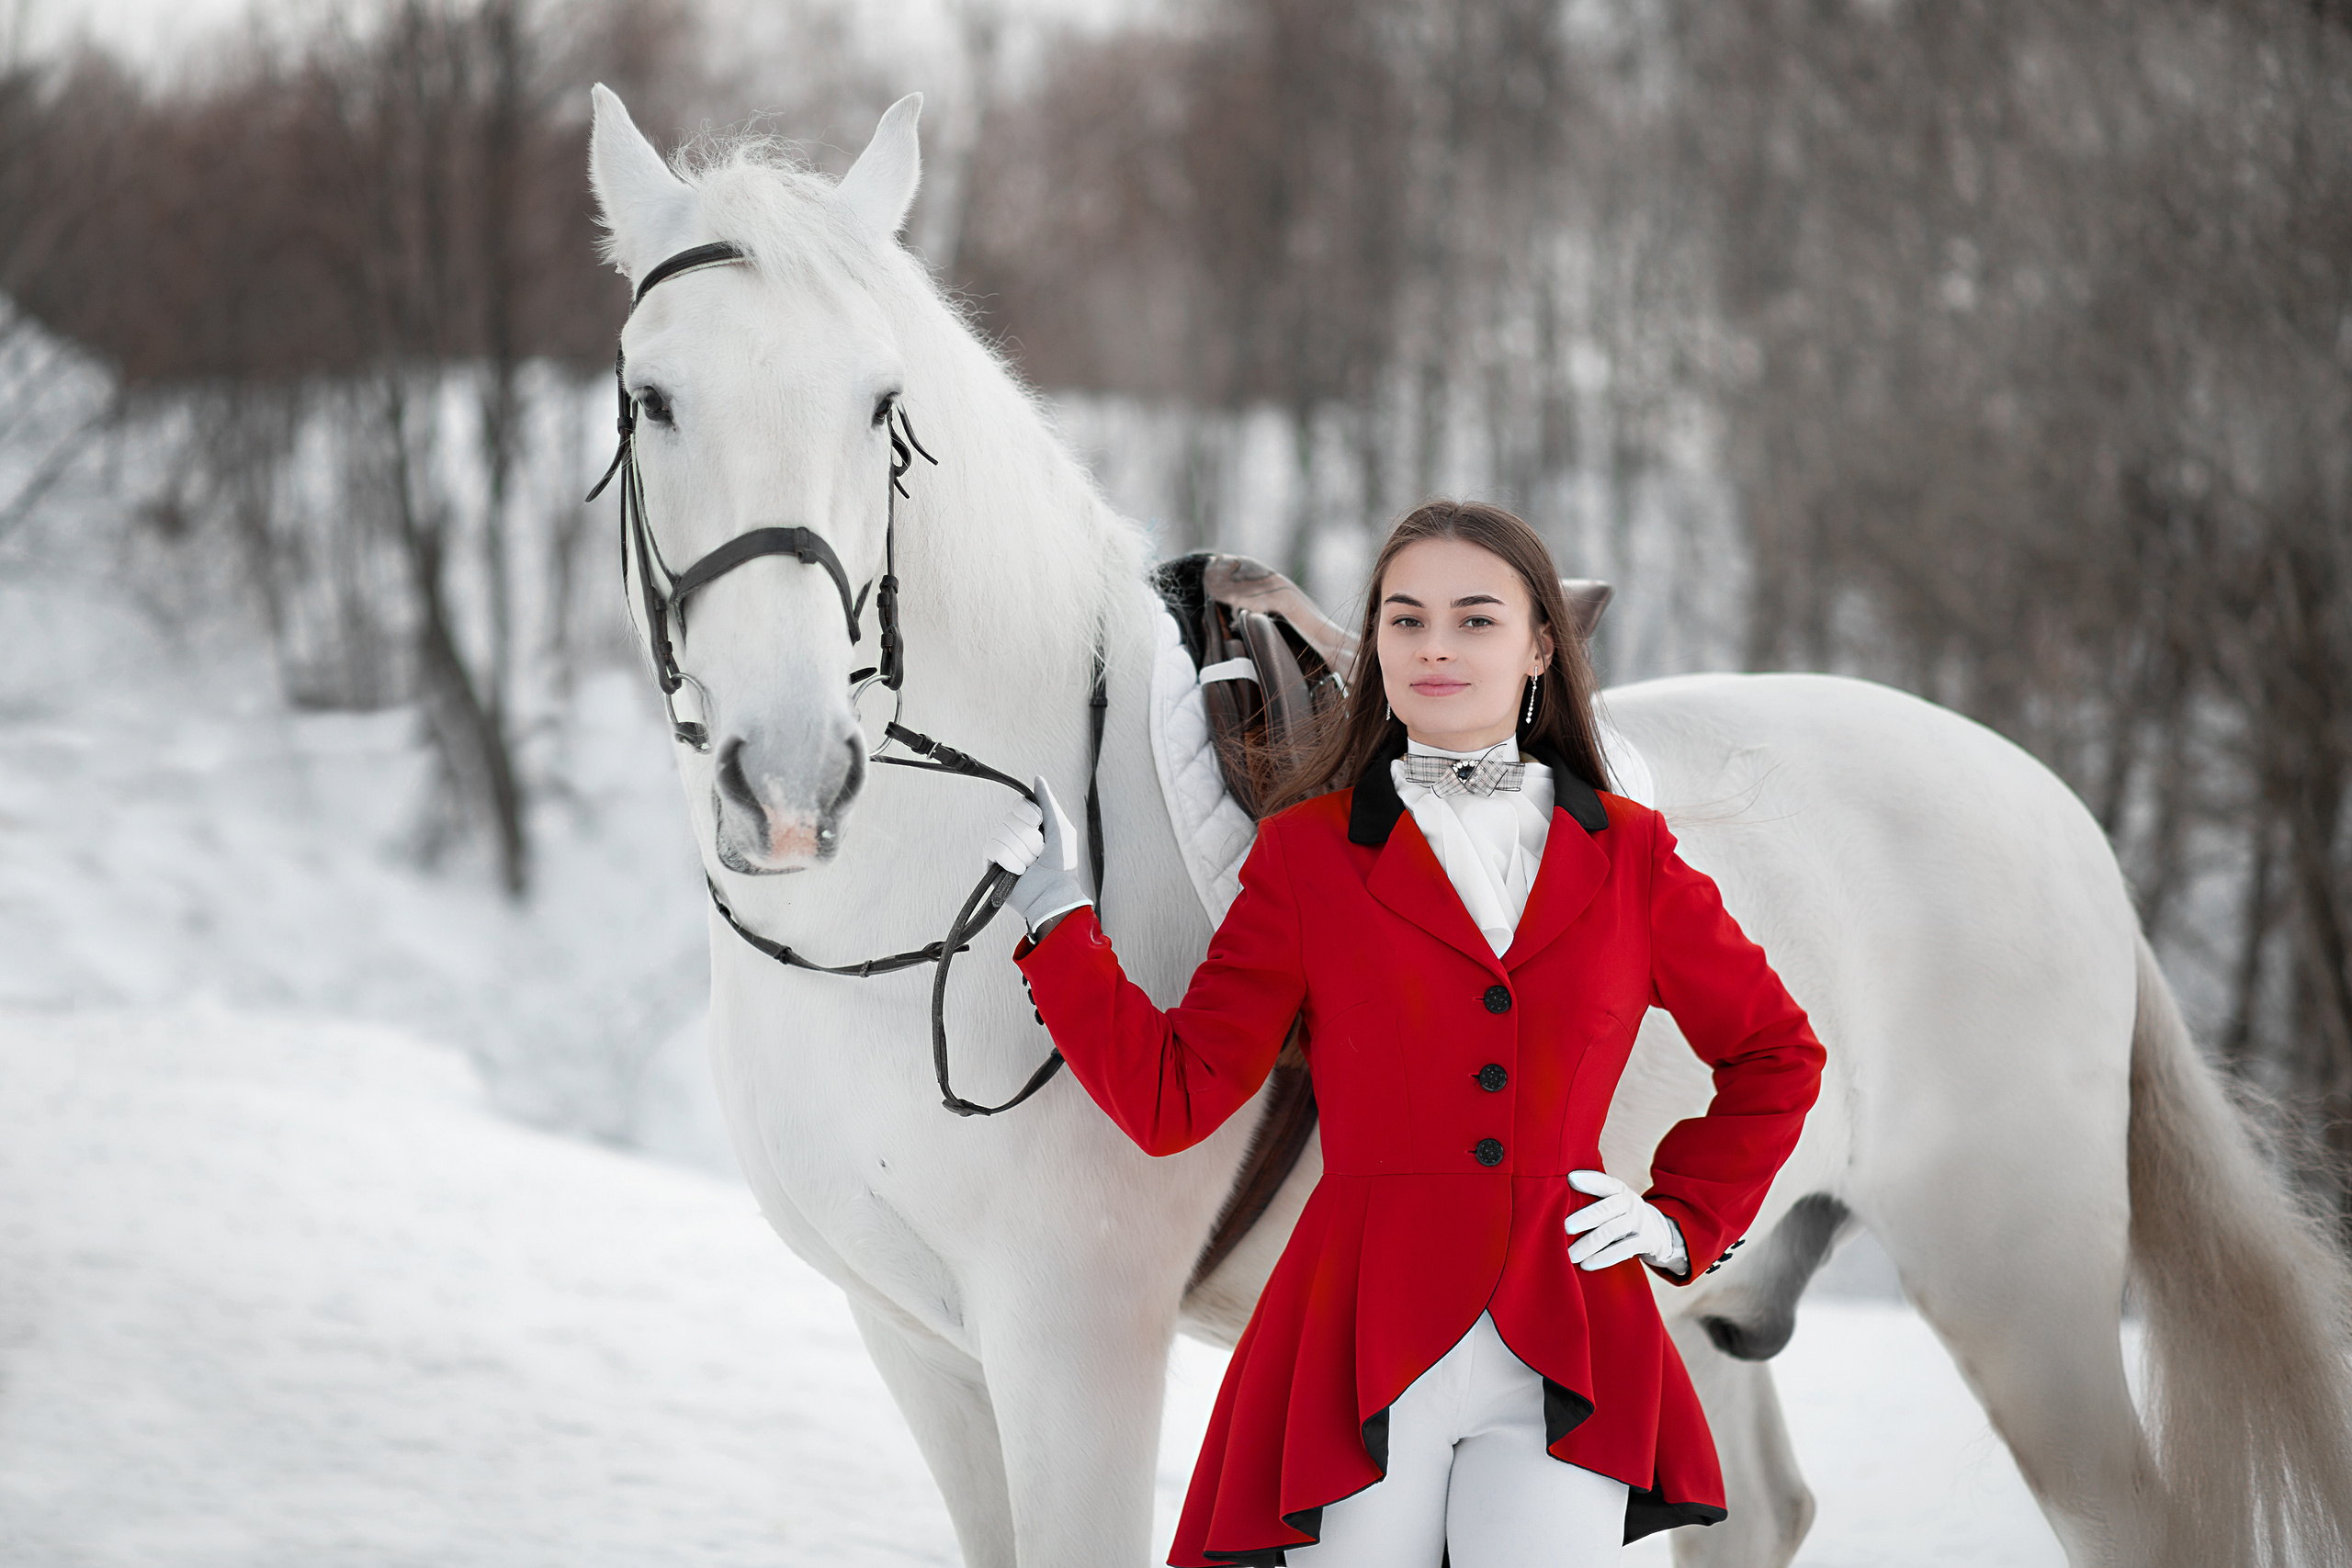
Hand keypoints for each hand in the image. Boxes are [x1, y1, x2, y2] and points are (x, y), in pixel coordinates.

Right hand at [996, 775, 1090, 935]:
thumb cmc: (1062, 865)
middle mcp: (1014, 833)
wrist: (1053, 894)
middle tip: (1039, 854)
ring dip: (1023, 852)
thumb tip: (1037, 779)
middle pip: (1011, 819)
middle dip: (1030, 838)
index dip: (1030, 814)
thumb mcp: (1061, 828)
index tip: (1040, 826)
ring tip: (1031, 865)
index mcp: (1031, 824)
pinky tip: (1019, 871)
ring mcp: (1002, 848)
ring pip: (1003, 833)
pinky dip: (1011, 860)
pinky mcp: (991, 862)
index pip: (1019, 805)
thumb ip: (1048, 802)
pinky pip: (994, 847)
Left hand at [1564, 1169, 1687, 1274]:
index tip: (1570, 1178)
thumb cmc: (1623, 1215)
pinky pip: (1623, 1250)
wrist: (1660, 1232)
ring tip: (1570, 1254)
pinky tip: (1587, 1264)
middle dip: (1584, 1217)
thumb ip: (1595, 1198)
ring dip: (1589, 1244)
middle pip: (1606, 1208)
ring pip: (1611, 1231)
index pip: (1604, 1182)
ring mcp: (1640, 1222)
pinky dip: (1604, 1258)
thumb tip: (1555, 1200)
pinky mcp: (1646, 1241)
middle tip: (1565, 1227)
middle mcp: (1631, 1203)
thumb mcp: (1615, 1201)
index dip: (1589, 1179)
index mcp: (1620, 1190)